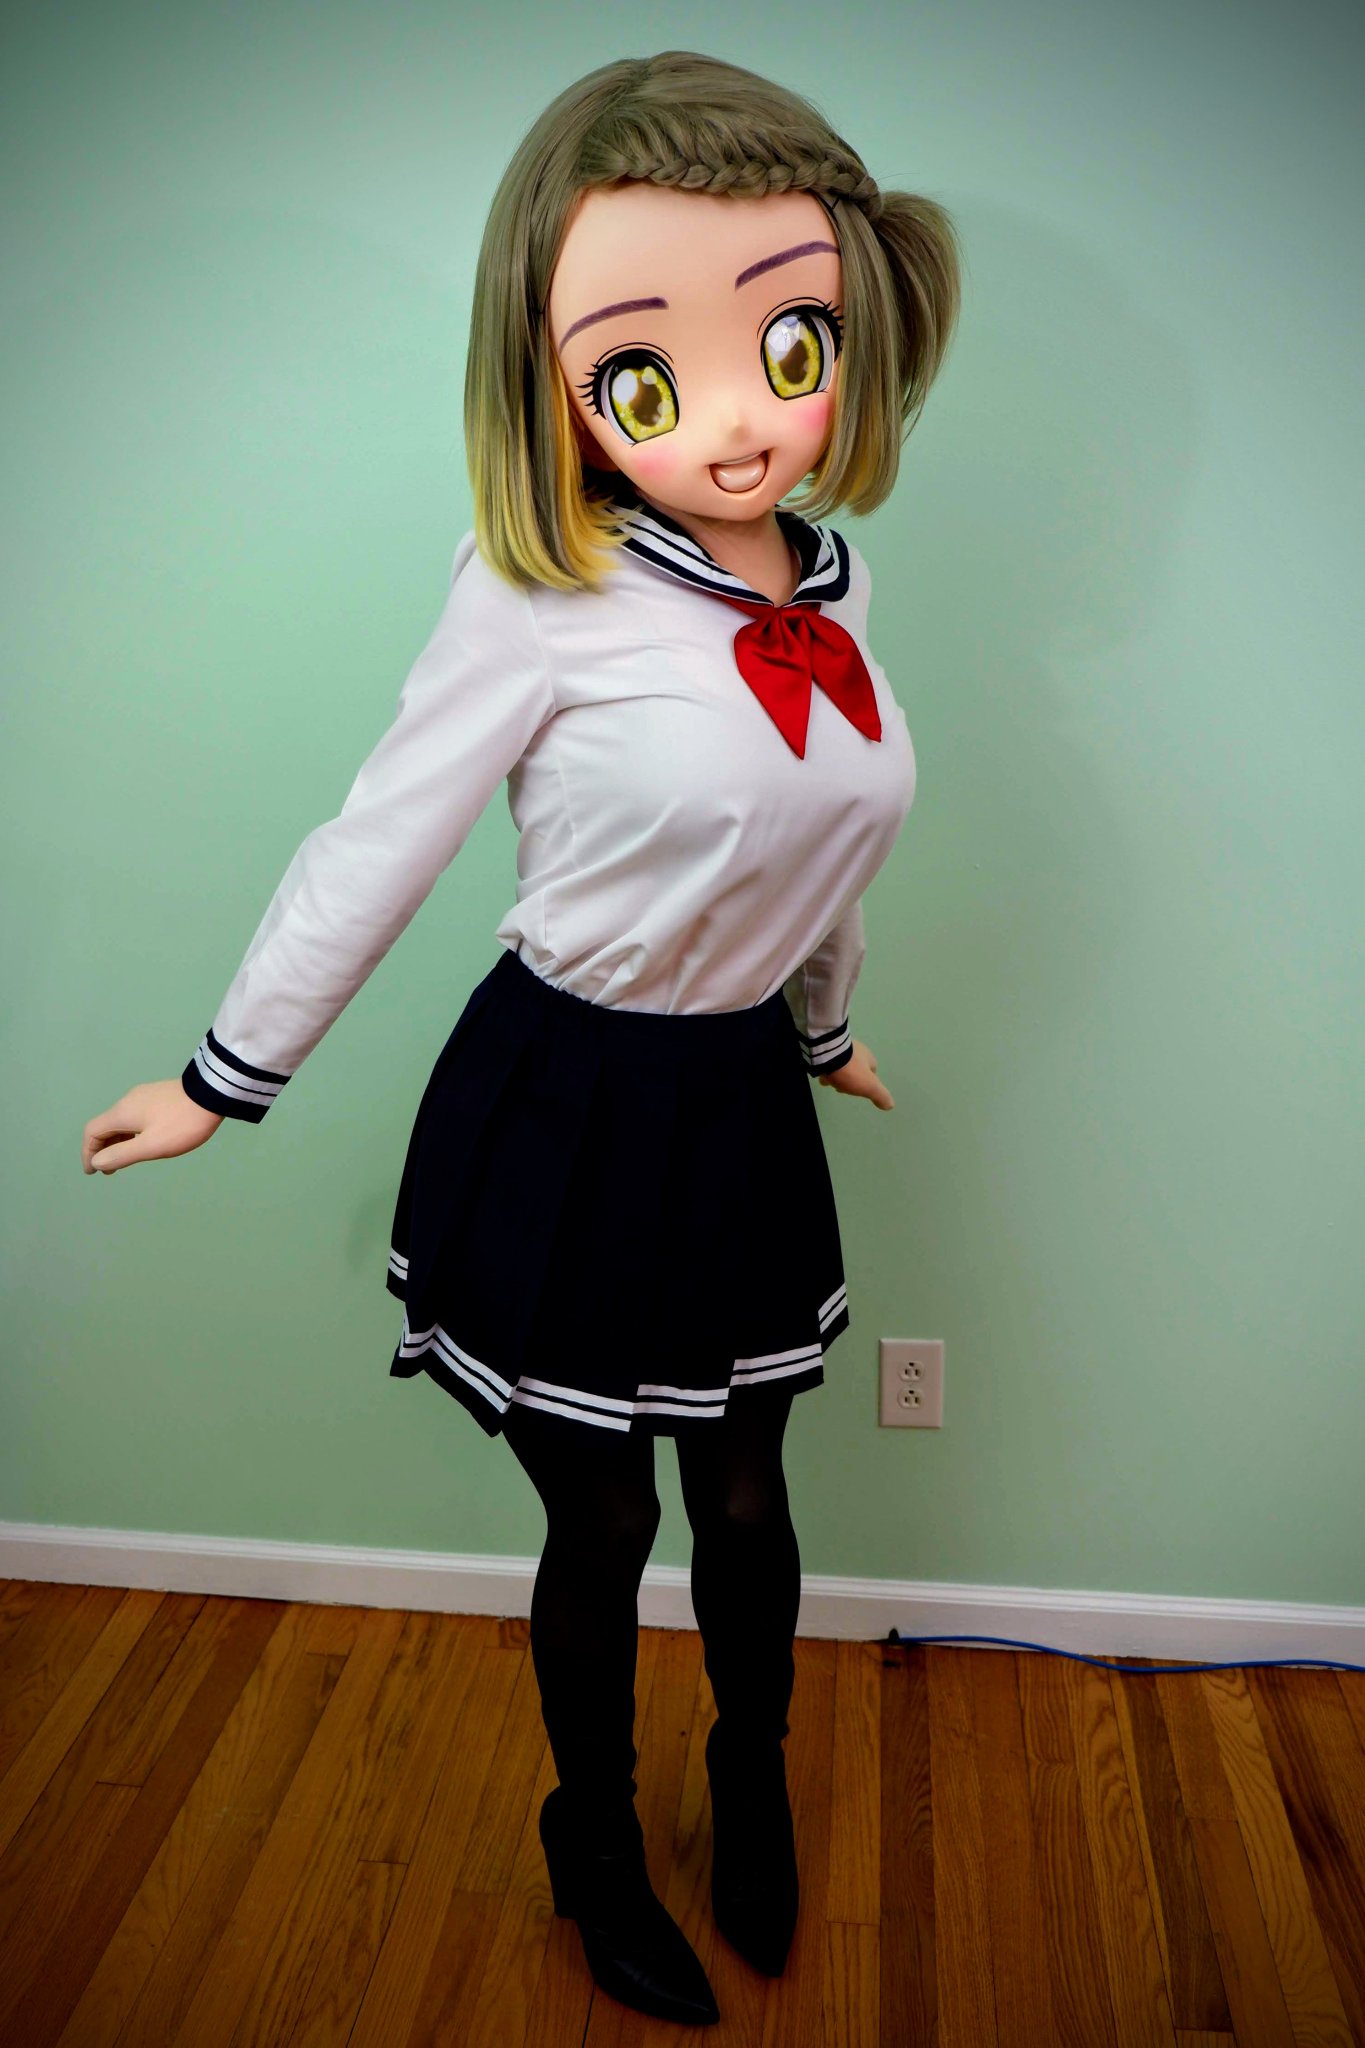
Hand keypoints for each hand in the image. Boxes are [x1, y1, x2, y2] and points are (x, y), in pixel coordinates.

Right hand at [82, 1079, 224, 1174]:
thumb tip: (96, 1162)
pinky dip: (130, 1132)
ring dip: (118, 1141)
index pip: (92, 1131)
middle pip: (105, 1125)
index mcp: (122, 1113)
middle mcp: (128, 1101)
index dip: (88, 1152)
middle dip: (103, 1148)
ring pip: (121, 1121)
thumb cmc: (181, 1124)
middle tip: (110, 1170)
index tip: (93, 1171)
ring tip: (126, 1160)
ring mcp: (144, 1096)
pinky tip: (143, 1141)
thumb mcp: (151, 1146)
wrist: (212, 1094)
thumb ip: (122, 1155)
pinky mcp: (158, 1096)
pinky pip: (134, 1116)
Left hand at [817, 1037, 894, 1109]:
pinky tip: (821, 1071)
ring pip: (841, 1063)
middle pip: (855, 1067)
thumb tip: (890, 1105)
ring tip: (829, 1080)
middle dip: (850, 1078)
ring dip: (837, 1072)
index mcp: (869, 1058)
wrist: (826, 1052)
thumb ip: (880, 1095)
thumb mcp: (869, 1086)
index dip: (866, 1082)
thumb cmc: (850, 1070)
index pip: (871, 1071)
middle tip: (841, 1088)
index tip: (857, 1090)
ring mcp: (841, 1046)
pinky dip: (826, 1066)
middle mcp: (856, 1049)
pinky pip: (828, 1058)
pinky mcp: (827, 1045)